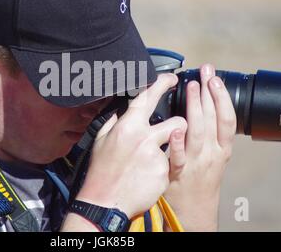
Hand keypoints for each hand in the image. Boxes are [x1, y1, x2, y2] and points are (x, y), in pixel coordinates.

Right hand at [76, 73, 186, 217]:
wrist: (104, 202)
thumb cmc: (101, 171)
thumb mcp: (102, 140)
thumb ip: (115, 122)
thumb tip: (124, 110)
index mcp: (128, 126)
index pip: (149, 97)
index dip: (162, 83)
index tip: (172, 78)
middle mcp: (145, 138)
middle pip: (177, 121)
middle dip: (179, 124)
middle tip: (173, 130)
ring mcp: (157, 157)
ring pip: (177, 143)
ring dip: (173, 146)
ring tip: (155, 157)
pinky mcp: (164, 174)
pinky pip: (170, 165)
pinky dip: (162, 168)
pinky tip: (148, 176)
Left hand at [163, 64, 236, 231]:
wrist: (194, 209)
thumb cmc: (201, 177)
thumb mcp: (212, 154)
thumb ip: (208, 132)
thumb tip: (202, 103)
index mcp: (222, 148)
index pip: (226, 118)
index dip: (222, 97)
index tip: (216, 78)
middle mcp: (212, 154)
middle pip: (213, 119)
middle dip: (210, 93)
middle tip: (205, 71)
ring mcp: (196, 163)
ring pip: (198, 132)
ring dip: (195, 108)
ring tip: (192, 87)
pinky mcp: (179, 173)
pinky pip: (179, 157)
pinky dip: (178, 142)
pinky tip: (176, 127)